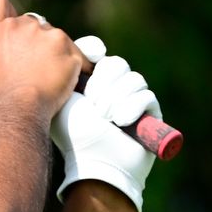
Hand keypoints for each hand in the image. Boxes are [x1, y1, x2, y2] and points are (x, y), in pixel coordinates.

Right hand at [0, 0, 84, 118]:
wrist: (18, 110)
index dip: (4, 10)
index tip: (8, 20)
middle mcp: (21, 25)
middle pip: (29, 23)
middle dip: (30, 40)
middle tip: (28, 66)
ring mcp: (49, 35)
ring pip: (53, 37)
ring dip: (51, 52)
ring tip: (44, 79)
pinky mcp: (69, 50)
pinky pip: (73, 54)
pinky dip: (70, 66)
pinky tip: (62, 81)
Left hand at [50, 36, 160, 211]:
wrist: (96, 163)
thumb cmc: (74, 135)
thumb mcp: (62, 100)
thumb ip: (61, 74)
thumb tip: (65, 48)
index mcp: (87, 82)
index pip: (96, 51)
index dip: (94, 51)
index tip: (92, 56)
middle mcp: (110, 88)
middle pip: (116, 64)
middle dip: (104, 83)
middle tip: (93, 103)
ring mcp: (132, 99)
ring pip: (133, 78)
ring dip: (116, 98)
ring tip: (105, 118)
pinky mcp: (150, 111)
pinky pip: (146, 95)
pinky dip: (131, 108)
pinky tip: (120, 122)